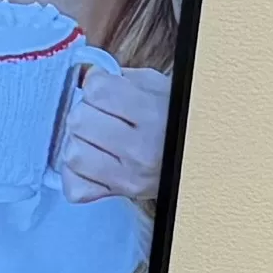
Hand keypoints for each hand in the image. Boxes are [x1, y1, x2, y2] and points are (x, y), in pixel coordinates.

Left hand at [50, 56, 171, 206]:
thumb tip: (89, 77)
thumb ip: (121, 78)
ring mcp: (128, 177)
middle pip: (79, 121)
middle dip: (84, 111)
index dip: (95, 84)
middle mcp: (141, 149)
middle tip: (98, 114)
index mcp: (153, 114)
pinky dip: (75, 174)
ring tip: (93, 138)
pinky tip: (91, 162)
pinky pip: (74, 187)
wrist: (200, 157)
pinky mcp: (118, 196)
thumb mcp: (158, 87)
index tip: (104, 88)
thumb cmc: (173, 117)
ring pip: (72, 154)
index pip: (97, 90)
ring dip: (77, 142)